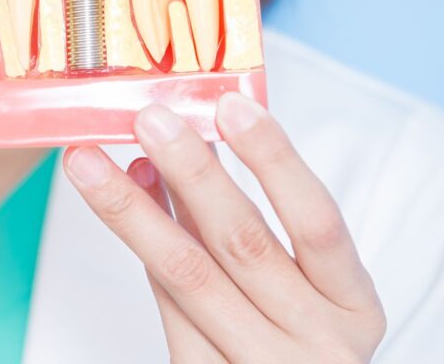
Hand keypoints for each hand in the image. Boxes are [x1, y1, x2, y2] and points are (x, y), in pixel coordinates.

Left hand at [63, 93, 385, 362]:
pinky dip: (142, 253)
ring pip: (188, 274)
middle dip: (190, 172)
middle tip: (148, 120)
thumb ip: (251, 226)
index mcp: (353, 307)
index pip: (317, 221)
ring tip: (92, 161)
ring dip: (133, 209)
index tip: (231, 105)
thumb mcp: (303, 289)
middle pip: (243, 242)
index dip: (275, 159)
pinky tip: (122, 207)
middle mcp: (316, 342)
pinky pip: (168, 309)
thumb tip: (187, 150)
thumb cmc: (295, 341)